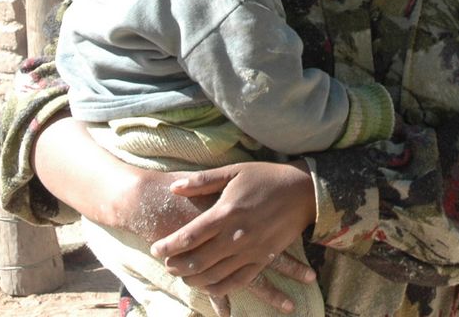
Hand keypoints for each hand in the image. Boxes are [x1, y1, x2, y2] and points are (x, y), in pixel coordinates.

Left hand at [149, 161, 316, 298]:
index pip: (188, 236)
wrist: (303, 191)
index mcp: (226, 212)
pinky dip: (220, 288)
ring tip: (183, 275)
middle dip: (177, 266)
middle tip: (167, 264)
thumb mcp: (233, 171)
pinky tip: (209, 286)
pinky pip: (238, 281)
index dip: (168, 246)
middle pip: (197, 261)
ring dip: (194, 279)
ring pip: (215, 275)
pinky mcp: (263, 259)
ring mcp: (251, 251)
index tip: (156, 249)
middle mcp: (236, 236)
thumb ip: (202, 181)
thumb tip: (174, 187)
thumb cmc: (266, 177)